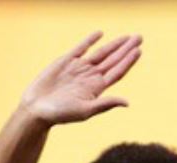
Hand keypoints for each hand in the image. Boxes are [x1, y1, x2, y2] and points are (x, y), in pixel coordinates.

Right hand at [21, 32, 141, 125]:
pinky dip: (90, 41)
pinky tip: (100, 34)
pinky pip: (80, 48)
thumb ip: (105, 104)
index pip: (117, 72)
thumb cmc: (61, 114)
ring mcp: (79, 68)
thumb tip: (127, 102)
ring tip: (127, 37)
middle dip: (126, 49)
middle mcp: (91, 77)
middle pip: (113, 60)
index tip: (139, 50)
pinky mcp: (65, 61)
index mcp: (97, 88)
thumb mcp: (85, 110)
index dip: (128, 61)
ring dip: (114, 45)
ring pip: (100, 53)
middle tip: (139, 37)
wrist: (37, 108)